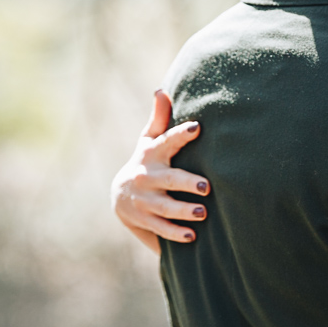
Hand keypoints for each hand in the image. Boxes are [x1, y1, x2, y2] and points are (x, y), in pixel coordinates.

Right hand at [111, 90, 209, 253]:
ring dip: (183, 211)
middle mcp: (146, 177)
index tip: (197, 127)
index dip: (181, 134)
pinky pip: (160, 228)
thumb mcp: (149, 142)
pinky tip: (192, 236)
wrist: (121, 195)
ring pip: (165, 207)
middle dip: (186, 182)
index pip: (167, 142)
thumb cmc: (147, 161)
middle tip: (206, 186)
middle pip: (169, 179)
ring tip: (202, 213)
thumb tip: (161, 90)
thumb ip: (159, 119)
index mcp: (152, 154)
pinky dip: (175, 233)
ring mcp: (144, 200)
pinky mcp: (143, 219)